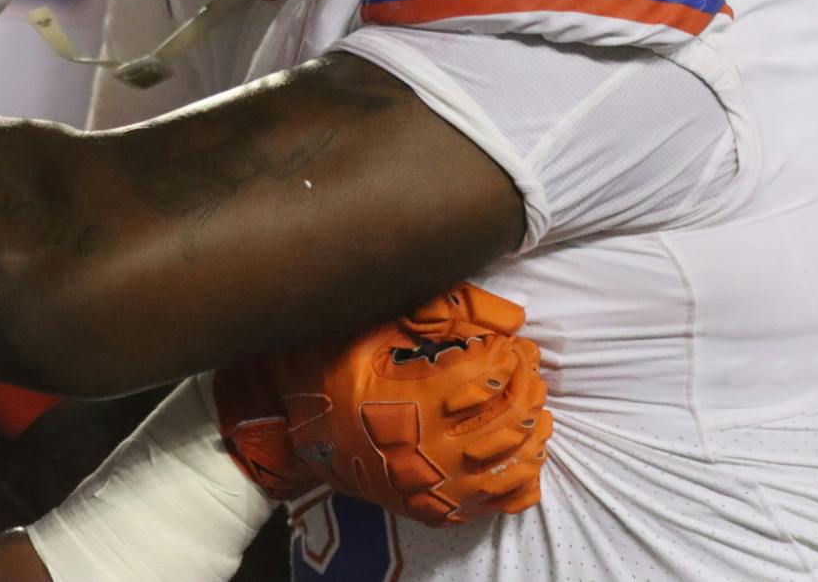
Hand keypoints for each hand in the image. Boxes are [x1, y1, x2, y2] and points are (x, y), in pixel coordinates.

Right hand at [214, 283, 550, 524]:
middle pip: (508, 420)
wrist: (285, 429)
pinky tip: (525, 454)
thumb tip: (512, 318)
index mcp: (411, 397)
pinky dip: (519, 478)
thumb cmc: (326, 367)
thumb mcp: (374, 324)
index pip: (488, 375)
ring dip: (532, 430)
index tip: (514, 341)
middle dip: (528, 387)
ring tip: (533, 403)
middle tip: (528, 367)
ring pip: (509, 465)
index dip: (511, 354)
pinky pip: (492, 502)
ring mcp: (428, 484)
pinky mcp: (426, 506)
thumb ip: (443, 311)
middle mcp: (424, 448)